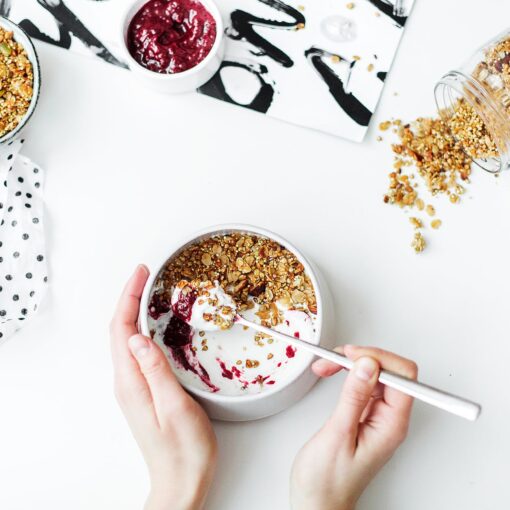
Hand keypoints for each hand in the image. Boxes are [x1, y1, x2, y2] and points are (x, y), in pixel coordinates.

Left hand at [110, 265, 216, 509]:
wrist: (181, 482)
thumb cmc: (184, 450)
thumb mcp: (176, 408)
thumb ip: (156, 371)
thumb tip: (137, 337)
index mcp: (131, 382)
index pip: (122, 330)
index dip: (128, 298)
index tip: (141, 273)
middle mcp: (127, 382)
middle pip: (120, 331)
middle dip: (129, 298)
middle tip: (145, 274)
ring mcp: (133, 387)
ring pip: (127, 340)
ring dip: (134, 312)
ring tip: (148, 291)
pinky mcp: (143, 391)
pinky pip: (136, 351)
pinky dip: (142, 329)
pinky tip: (154, 325)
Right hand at [290, 345, 417, 509]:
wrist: (317, 502)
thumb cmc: (327, 480)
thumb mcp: (338, 435)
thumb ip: (354, 397)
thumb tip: (367, 364)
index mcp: (392, 425)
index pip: (403, 376)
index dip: (378, 359)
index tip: (352, 356)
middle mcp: (390, 418)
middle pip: (391, 370)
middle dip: (362, 357)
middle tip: (335, 358)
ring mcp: (379, 416)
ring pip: (375, 373)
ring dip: (352, 363)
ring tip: (328, 365)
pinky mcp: (366, 414)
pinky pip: (364, 383)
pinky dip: (346, 373)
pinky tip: (332, 373)